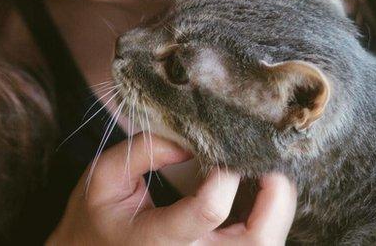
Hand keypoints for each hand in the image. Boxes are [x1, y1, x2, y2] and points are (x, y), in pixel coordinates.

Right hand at [46, 132, 296, 245]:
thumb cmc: (99, 215)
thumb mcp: (106, 175)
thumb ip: (144, 151)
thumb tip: (191, 140)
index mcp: (157, 239)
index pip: (208, 210)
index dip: (226, 174)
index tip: (222, 145)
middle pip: (257, 241)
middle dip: (275, 198)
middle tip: (270, 161)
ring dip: (276, 208)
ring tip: (267, 173)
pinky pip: (256, 244)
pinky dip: (266, 217)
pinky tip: (256, 191)